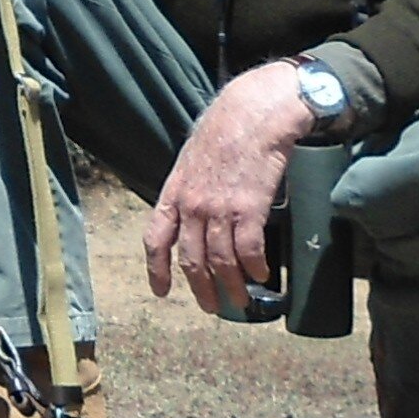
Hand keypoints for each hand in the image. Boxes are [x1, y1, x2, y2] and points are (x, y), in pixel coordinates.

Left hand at [143, 63, 313, 313]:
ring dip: (232, 286)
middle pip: (191, 259)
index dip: (156, 269)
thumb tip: (196, 212)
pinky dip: (255, 267)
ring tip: (242, 301)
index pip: (156, 238)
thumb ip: (191, 187)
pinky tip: (262, 275)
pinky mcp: (249, 207)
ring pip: (221, 261)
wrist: (254, 111)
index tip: (161, 291)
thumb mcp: (194, 158)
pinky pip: (249, 250)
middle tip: (212, 306)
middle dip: (201, 288)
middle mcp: (192, 204)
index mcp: (175, 191)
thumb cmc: (227, 129)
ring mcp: (219, 208)